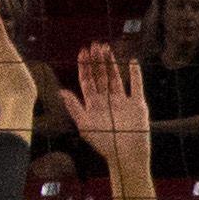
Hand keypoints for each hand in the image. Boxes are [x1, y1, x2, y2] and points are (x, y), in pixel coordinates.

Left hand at [66, 42, 155, 177]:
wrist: (126, 154)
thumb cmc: (104, 143)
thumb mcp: (84, 125)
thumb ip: (74, 107)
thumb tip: (61, 91)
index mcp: (92, 104)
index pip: (87, 81)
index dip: (84, 67)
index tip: (82, 53)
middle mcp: (107, 100)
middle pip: (101, 76)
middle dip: (97, 61)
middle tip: (95, 45)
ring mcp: (122, 101)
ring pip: (116, 77)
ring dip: (112, 63)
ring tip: (107, 48)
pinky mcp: (137, 104)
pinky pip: (136, 85)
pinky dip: (135, 74)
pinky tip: (132, 61)